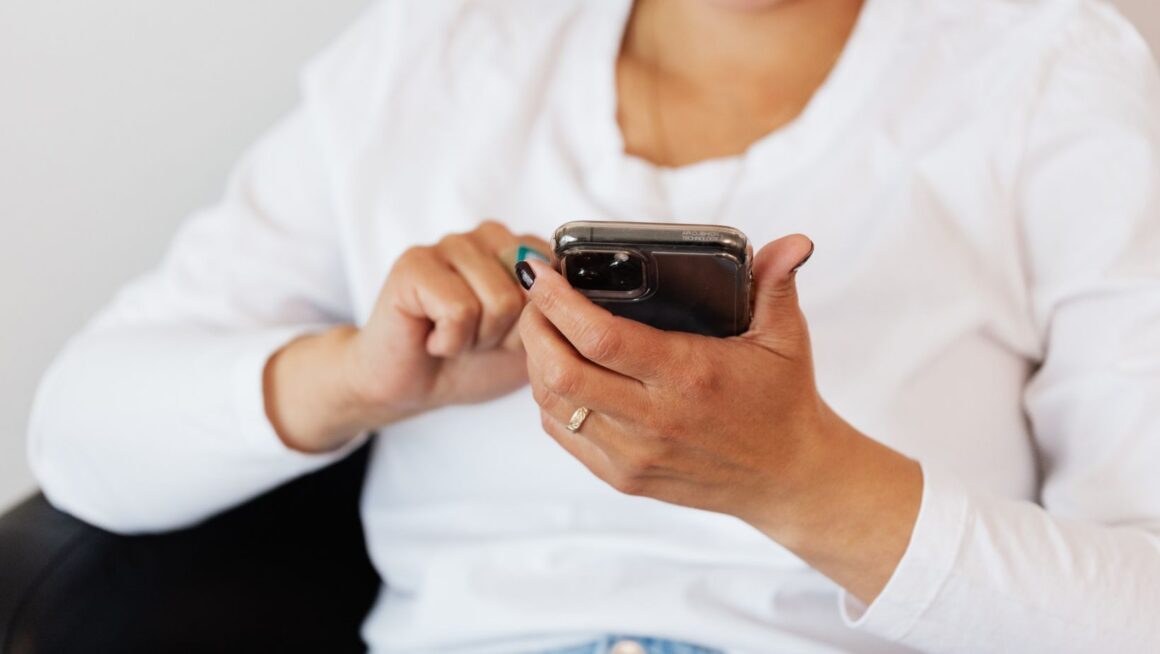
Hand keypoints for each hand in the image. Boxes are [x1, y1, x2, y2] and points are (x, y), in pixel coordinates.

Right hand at [266, 220, 549, 452]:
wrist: (414, 387)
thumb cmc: (474, 361)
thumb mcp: (534, 341)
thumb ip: (558, 312)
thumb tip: (566, 291)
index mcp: (522, 247)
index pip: (561, 279)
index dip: (539, 323)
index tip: (510, 334)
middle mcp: (489, 236)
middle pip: (533, 291)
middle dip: (510, 332)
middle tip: (478, 338)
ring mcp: (450, 243)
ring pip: (499, 300)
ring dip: (479, 338)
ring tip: (456, 337)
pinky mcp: (414, 263)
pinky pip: (459, 309)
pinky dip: (450, 341)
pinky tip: (434, 338)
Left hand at [518, 234, 922, 601]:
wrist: (789, 479)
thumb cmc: (783, 400)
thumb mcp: (786, 337)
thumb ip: (777, 283)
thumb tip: (794, 240)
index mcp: (689, 375)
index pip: (601, 338)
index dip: (557, 302)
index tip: (540, 271)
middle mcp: (656, 419)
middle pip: (560, 372)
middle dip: (534, 327)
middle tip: (536, 297)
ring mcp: (635, 454)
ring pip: (553, 405)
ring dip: (535, 361)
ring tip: (543, 329)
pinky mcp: (624, 478)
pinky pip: (563, 435)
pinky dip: (549, 400)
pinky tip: (558, 372)